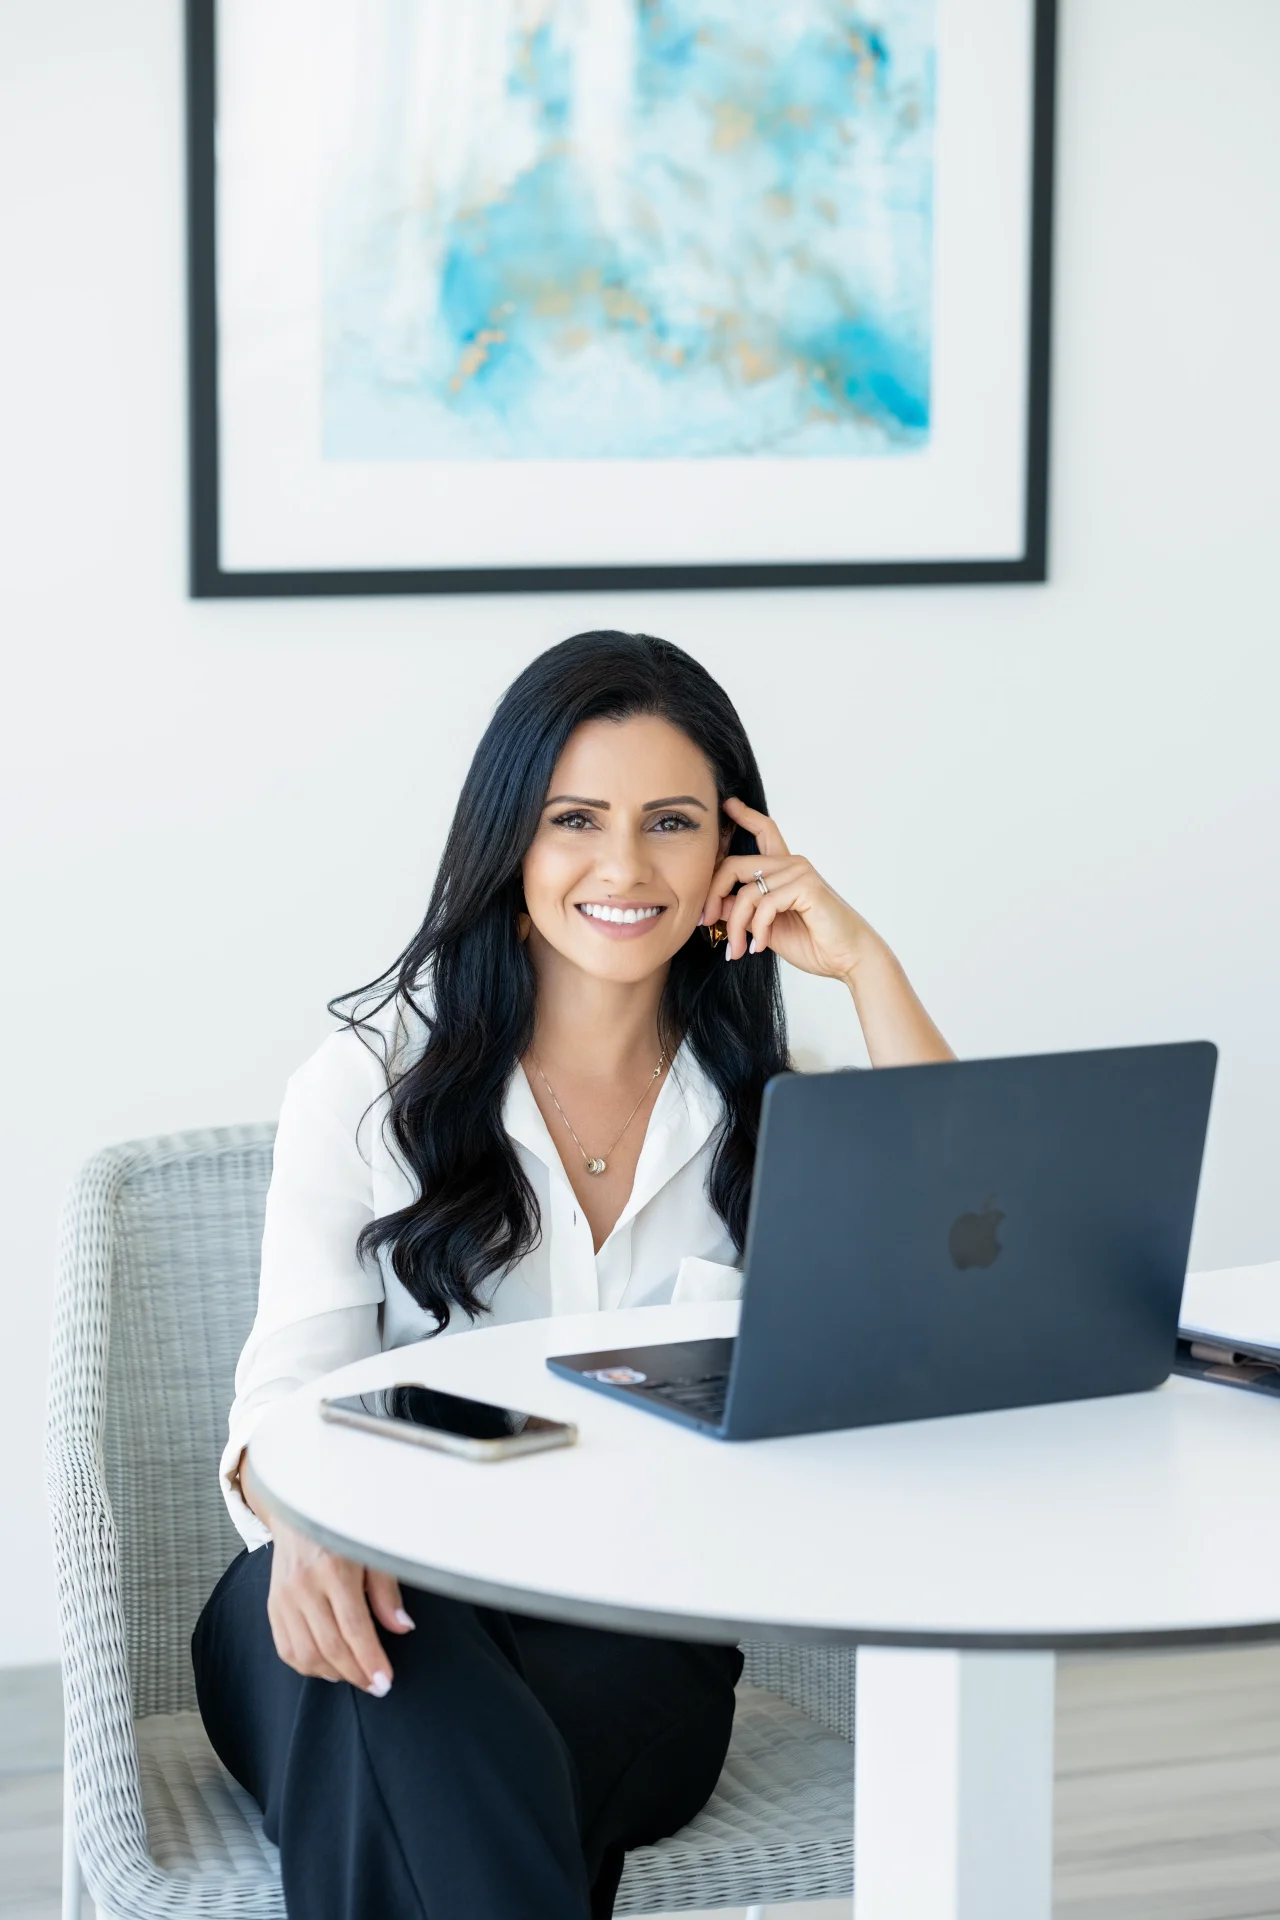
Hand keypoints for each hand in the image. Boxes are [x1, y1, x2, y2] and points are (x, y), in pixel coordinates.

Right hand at [243, 1451, 413, 1693]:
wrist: (300, 1508)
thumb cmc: (344, 1529)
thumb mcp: (372, 1551)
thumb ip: (386, 1592)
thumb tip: (402, 1628)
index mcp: (334, 1567)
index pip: (353, 1627)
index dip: (370, 1659)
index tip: (386, 1682)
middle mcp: (304, 1585)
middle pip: (330, 1646)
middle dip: (356, 1673)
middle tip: (376, 1686)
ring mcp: (283, 1597)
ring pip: (305, 1654)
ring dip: (333, 1673)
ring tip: (356, 1676)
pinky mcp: (272, 1606)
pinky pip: (286, 1649)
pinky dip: (308, 1666)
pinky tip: (329, 1668)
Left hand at [704, 797, 881, 981]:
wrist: (849, 959)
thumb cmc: (814, 944)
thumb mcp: (766, 928)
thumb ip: (743, 911)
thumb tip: (714, 903)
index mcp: (784, 870)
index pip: (764, 832)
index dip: (744, 816)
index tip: (728, 804)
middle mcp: (792, 864)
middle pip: (736, 864)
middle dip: (713, 894)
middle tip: (703, 921)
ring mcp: (799, 872)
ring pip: (745, 892)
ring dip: (736, 926)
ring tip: (737, 949)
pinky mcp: (806, 886)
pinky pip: (764, 904)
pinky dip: (757, 930)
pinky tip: (759, 946)